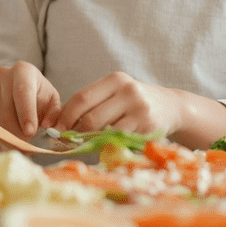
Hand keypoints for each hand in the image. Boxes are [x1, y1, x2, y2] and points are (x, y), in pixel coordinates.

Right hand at [0, 61, 60, 154]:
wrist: (12, 88)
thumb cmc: (37, 95)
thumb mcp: (50, 100)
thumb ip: (54, 114)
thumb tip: (49, 128)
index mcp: (23, 71)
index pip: (23, 92)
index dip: (26, 114)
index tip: (31, 133)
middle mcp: (2, 76)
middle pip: (6, 112)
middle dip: (17, 135)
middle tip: (28, 150)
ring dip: (7, 141)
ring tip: (19, 149)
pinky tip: (5, 148)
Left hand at [53, 72, 187, 136]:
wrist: (170, 107)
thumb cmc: (134, 102)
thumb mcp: (116, 94)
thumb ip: (92, 104)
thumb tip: (60, 123)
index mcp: (115, 80)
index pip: (82, 98)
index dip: (65, 116)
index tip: (55, 129)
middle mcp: (128, 91)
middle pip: (91, 117)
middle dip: (75, 132)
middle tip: (65, 142)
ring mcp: (139, 109)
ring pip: (103, 131)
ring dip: (89, 141)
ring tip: (82, 145)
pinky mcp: (147, 127)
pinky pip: (119, 140)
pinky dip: (106, 145)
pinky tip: (103, 146)